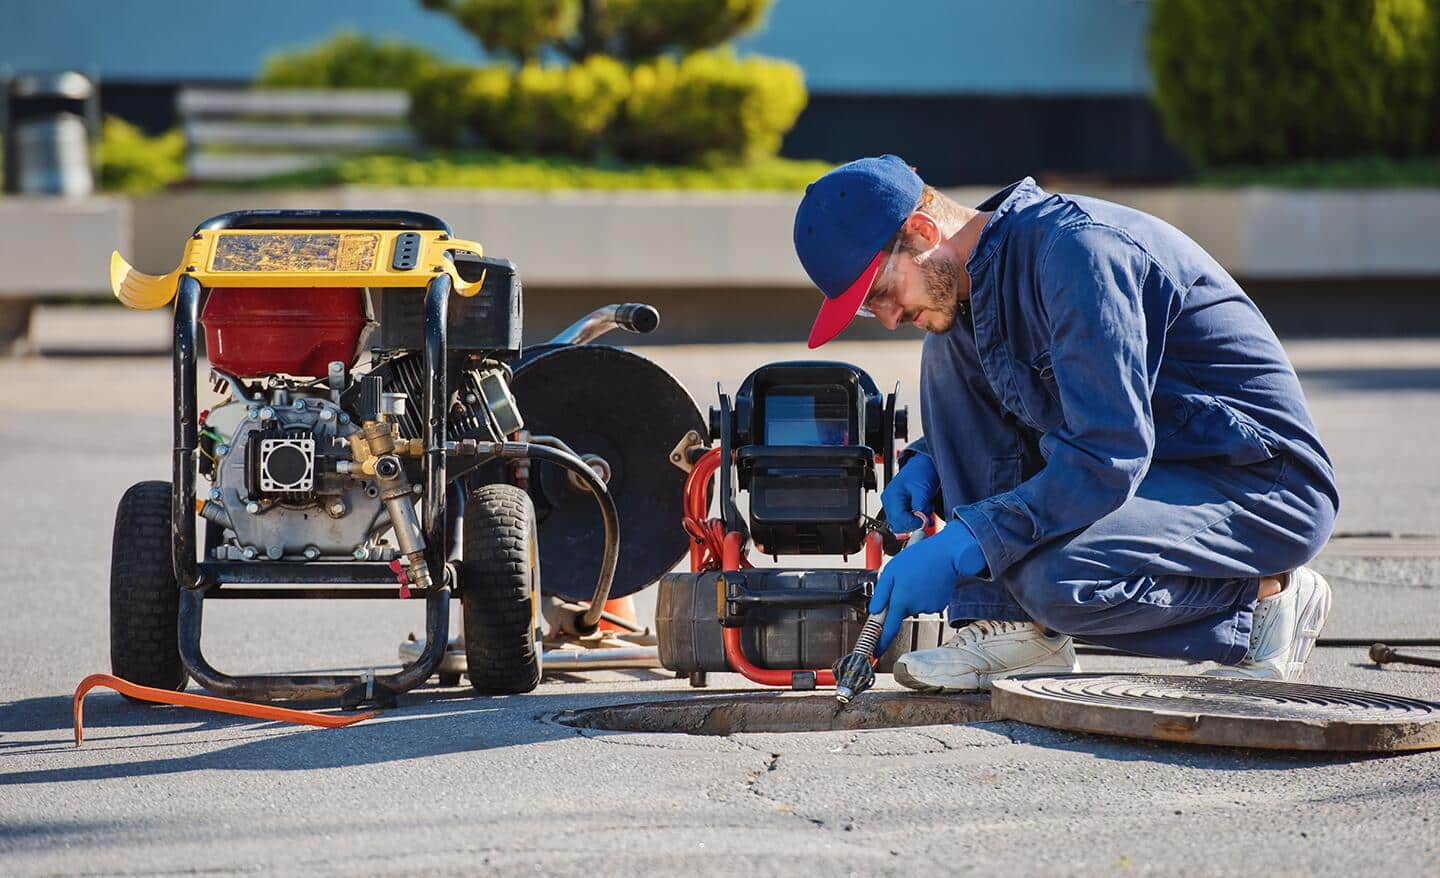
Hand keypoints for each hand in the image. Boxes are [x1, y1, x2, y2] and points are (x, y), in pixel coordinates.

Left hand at [869, 522, 985, 653]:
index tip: (875, 654)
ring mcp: (929, 607)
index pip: (889, 629)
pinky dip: (925, 595)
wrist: (947, 554)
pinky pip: (926, 604)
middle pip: (902, 611)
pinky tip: (928, 581)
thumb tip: (874, 613)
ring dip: (913, 595)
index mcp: (901, 600)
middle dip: (900, 600)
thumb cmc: (918, 559)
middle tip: (905, 580)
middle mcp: (916, 607)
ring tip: (918, 577)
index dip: (881, 643)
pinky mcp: (940, 605)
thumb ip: (881, 595)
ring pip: (914, 607)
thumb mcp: (890, 572)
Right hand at [881, 452, 939, 533]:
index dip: (913, 523)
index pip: (898, 519)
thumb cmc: (921, 473)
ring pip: (900, 525)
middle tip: (926, 514)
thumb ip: (921, 506)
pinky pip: (903, 520)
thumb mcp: (923, 489)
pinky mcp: (897, 507)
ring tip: (924, 510)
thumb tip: (921, 520)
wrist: (922, 467)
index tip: (925, 520)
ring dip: (914, 522)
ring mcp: (891, 505)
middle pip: (897, 525)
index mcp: (892, 496)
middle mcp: (888, 502)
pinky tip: (921, 511)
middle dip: (914, 523)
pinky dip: (914, 519)